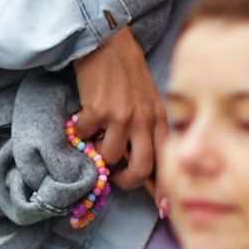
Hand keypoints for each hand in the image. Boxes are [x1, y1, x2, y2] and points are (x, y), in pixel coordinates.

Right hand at [69, 23, 166, 192]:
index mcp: (160, 118)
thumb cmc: (128, 71)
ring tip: (97, 141)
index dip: (164, 187)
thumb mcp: (149, 99)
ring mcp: (121, 115)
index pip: (166, 160)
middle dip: (126, 180)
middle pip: (140, 168)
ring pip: (111, 156)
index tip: (163, 207)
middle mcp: (144, 119)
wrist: (108, 41)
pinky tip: (83, 121)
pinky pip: (86, 137)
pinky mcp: (97, 109)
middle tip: (115, 176)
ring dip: (100, 154)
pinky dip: (81, 133)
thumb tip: (147, 161)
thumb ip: (150, 127)